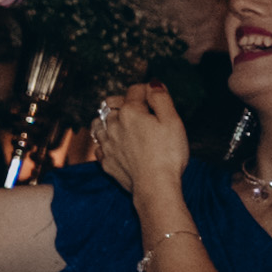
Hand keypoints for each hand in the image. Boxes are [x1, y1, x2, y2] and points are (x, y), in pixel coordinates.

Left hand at [87, 81, 195, 198]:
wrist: (155, 188)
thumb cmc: (168, 155)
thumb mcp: (172, 121)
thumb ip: (161, 98)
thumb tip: (152, 83)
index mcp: (130, 112)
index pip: (135, 90)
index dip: (146, 89)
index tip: (154, 93)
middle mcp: (113, 125)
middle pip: (112, 104)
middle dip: (123, 101)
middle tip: (137, 106)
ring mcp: (107, 144)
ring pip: (99, 123)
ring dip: (107, 119)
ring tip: (118, 121)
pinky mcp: (106, 162)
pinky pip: (99, 145)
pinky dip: (104, 140)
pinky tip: (113, 143)